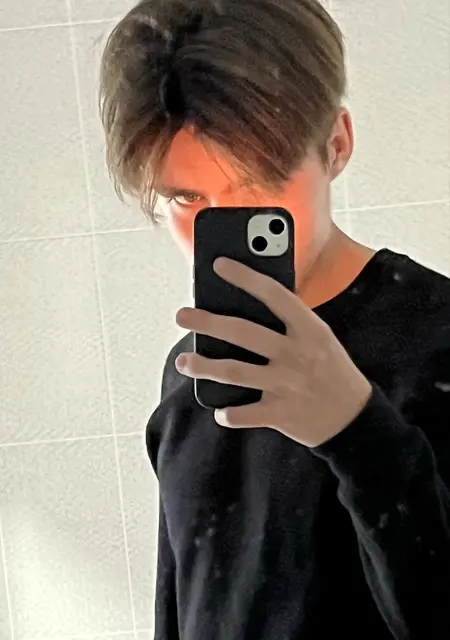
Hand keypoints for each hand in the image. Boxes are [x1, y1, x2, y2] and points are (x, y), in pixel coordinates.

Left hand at [175, 258, 372, 447]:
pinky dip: (229, 414)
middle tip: (182, 315)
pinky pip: (247, 414)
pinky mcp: (282, 413)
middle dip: (208, 323)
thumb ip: (291, 323)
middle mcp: (297, 354)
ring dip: (204, 367)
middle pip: (244, 333)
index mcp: (309, 329)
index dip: (246, 277)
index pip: (274, 295)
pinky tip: (219, 412)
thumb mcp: (320, 338)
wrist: (355, 417)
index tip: (219, 265)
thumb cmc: (331, 369)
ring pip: (235, 372)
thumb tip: (246, 303)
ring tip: (183, 362)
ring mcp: (288, 385)